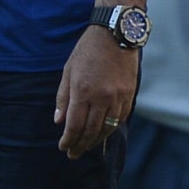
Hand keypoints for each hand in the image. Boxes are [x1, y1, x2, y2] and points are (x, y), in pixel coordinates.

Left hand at [53, 24, 137, 158]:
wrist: (115, 34)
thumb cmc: (88, 50)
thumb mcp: (68, 70)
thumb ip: (63, 97)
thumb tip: (59, 121)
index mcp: (82, 91)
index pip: (74, 125)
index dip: (68, 140)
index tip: (63, 148)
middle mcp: (101, 98)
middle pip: (90, 131)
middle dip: (80, 145)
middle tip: (73, 154)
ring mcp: (117, 98)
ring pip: (106, 129)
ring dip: (95, 141)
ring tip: (86, 147)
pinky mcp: (129, 96)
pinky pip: (119, 120)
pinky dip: (110, 130)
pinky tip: (102, 134)